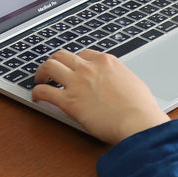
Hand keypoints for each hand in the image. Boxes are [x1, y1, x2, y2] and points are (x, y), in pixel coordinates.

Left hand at [32, 47, 169, 143]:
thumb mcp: (134, 83)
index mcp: (106, 62)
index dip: (75, 62)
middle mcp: (89, 68)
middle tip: (51, 72)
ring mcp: (77, 82)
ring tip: (40, 81)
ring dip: (41, 73)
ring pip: (49, 66)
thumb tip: (118, 83)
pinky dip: (36, 92)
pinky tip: (37, 97)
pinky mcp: (68, 101)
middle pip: (62, 55)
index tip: (73, 69)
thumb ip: (120, 79)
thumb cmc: (141, 108)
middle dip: (55, 62)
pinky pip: (44, 91)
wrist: (137, 122)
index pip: (83, 54)